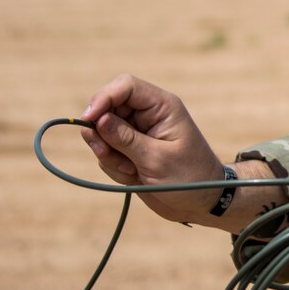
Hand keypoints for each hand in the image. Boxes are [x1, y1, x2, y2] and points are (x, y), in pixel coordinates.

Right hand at [78, 74, 227, 224]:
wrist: (201, 203)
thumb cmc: (189, 178)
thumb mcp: (156, 159)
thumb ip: (125, 139)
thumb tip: (97, 119)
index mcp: (161, 106)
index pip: (125, 86)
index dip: (103, 98)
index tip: (87, 120)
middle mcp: (147, 115)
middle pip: (107, 108)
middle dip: (102, 133)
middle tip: (106, 153)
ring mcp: (136, 133)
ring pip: (102, 133)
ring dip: (109, 155)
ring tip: (132, 171)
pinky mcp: (129, 150)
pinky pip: (106, 152)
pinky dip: (114, 167)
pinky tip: (134, 177)